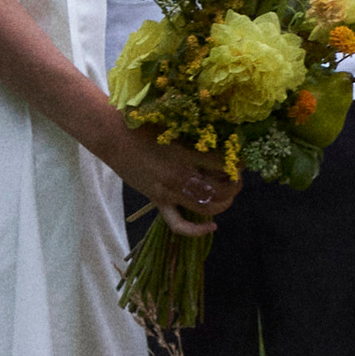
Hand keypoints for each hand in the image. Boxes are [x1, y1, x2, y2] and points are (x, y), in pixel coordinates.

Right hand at [113, 125, 236, 235]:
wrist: (113, 137)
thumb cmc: (142, 124)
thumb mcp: (174, 126)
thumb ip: (194, 138)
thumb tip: (218, 143)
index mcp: (186, 154)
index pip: (223, 164)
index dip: (238, 163)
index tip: (241, 159)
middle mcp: (181, 177)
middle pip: (220, 190)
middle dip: (235, 185)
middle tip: (238, 177)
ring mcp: (169, 193)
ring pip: (207, 208)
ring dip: (224, 203)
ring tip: (228, 194)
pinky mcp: (159, 201)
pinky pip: (178, 224)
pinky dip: (196, 230)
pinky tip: (212, 226)